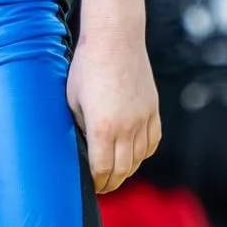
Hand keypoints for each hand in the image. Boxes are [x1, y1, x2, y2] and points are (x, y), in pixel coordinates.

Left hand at [67, 27, 160, 194]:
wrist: (115, 39)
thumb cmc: (87, 66)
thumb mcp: (73, 99)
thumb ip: (80, 126)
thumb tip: (84, 145)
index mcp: (101, 126)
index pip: (101, 168)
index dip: (96, 182)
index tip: (91, 186)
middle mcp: (126, 127)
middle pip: (122, 170)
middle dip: (110, 183)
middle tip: (102, 187)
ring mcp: (143, 119)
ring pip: (139, 159)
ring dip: (127, 171)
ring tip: (116, 174)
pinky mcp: (153, 110)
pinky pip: (152, 142)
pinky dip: (143, 154)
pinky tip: (134, 155)